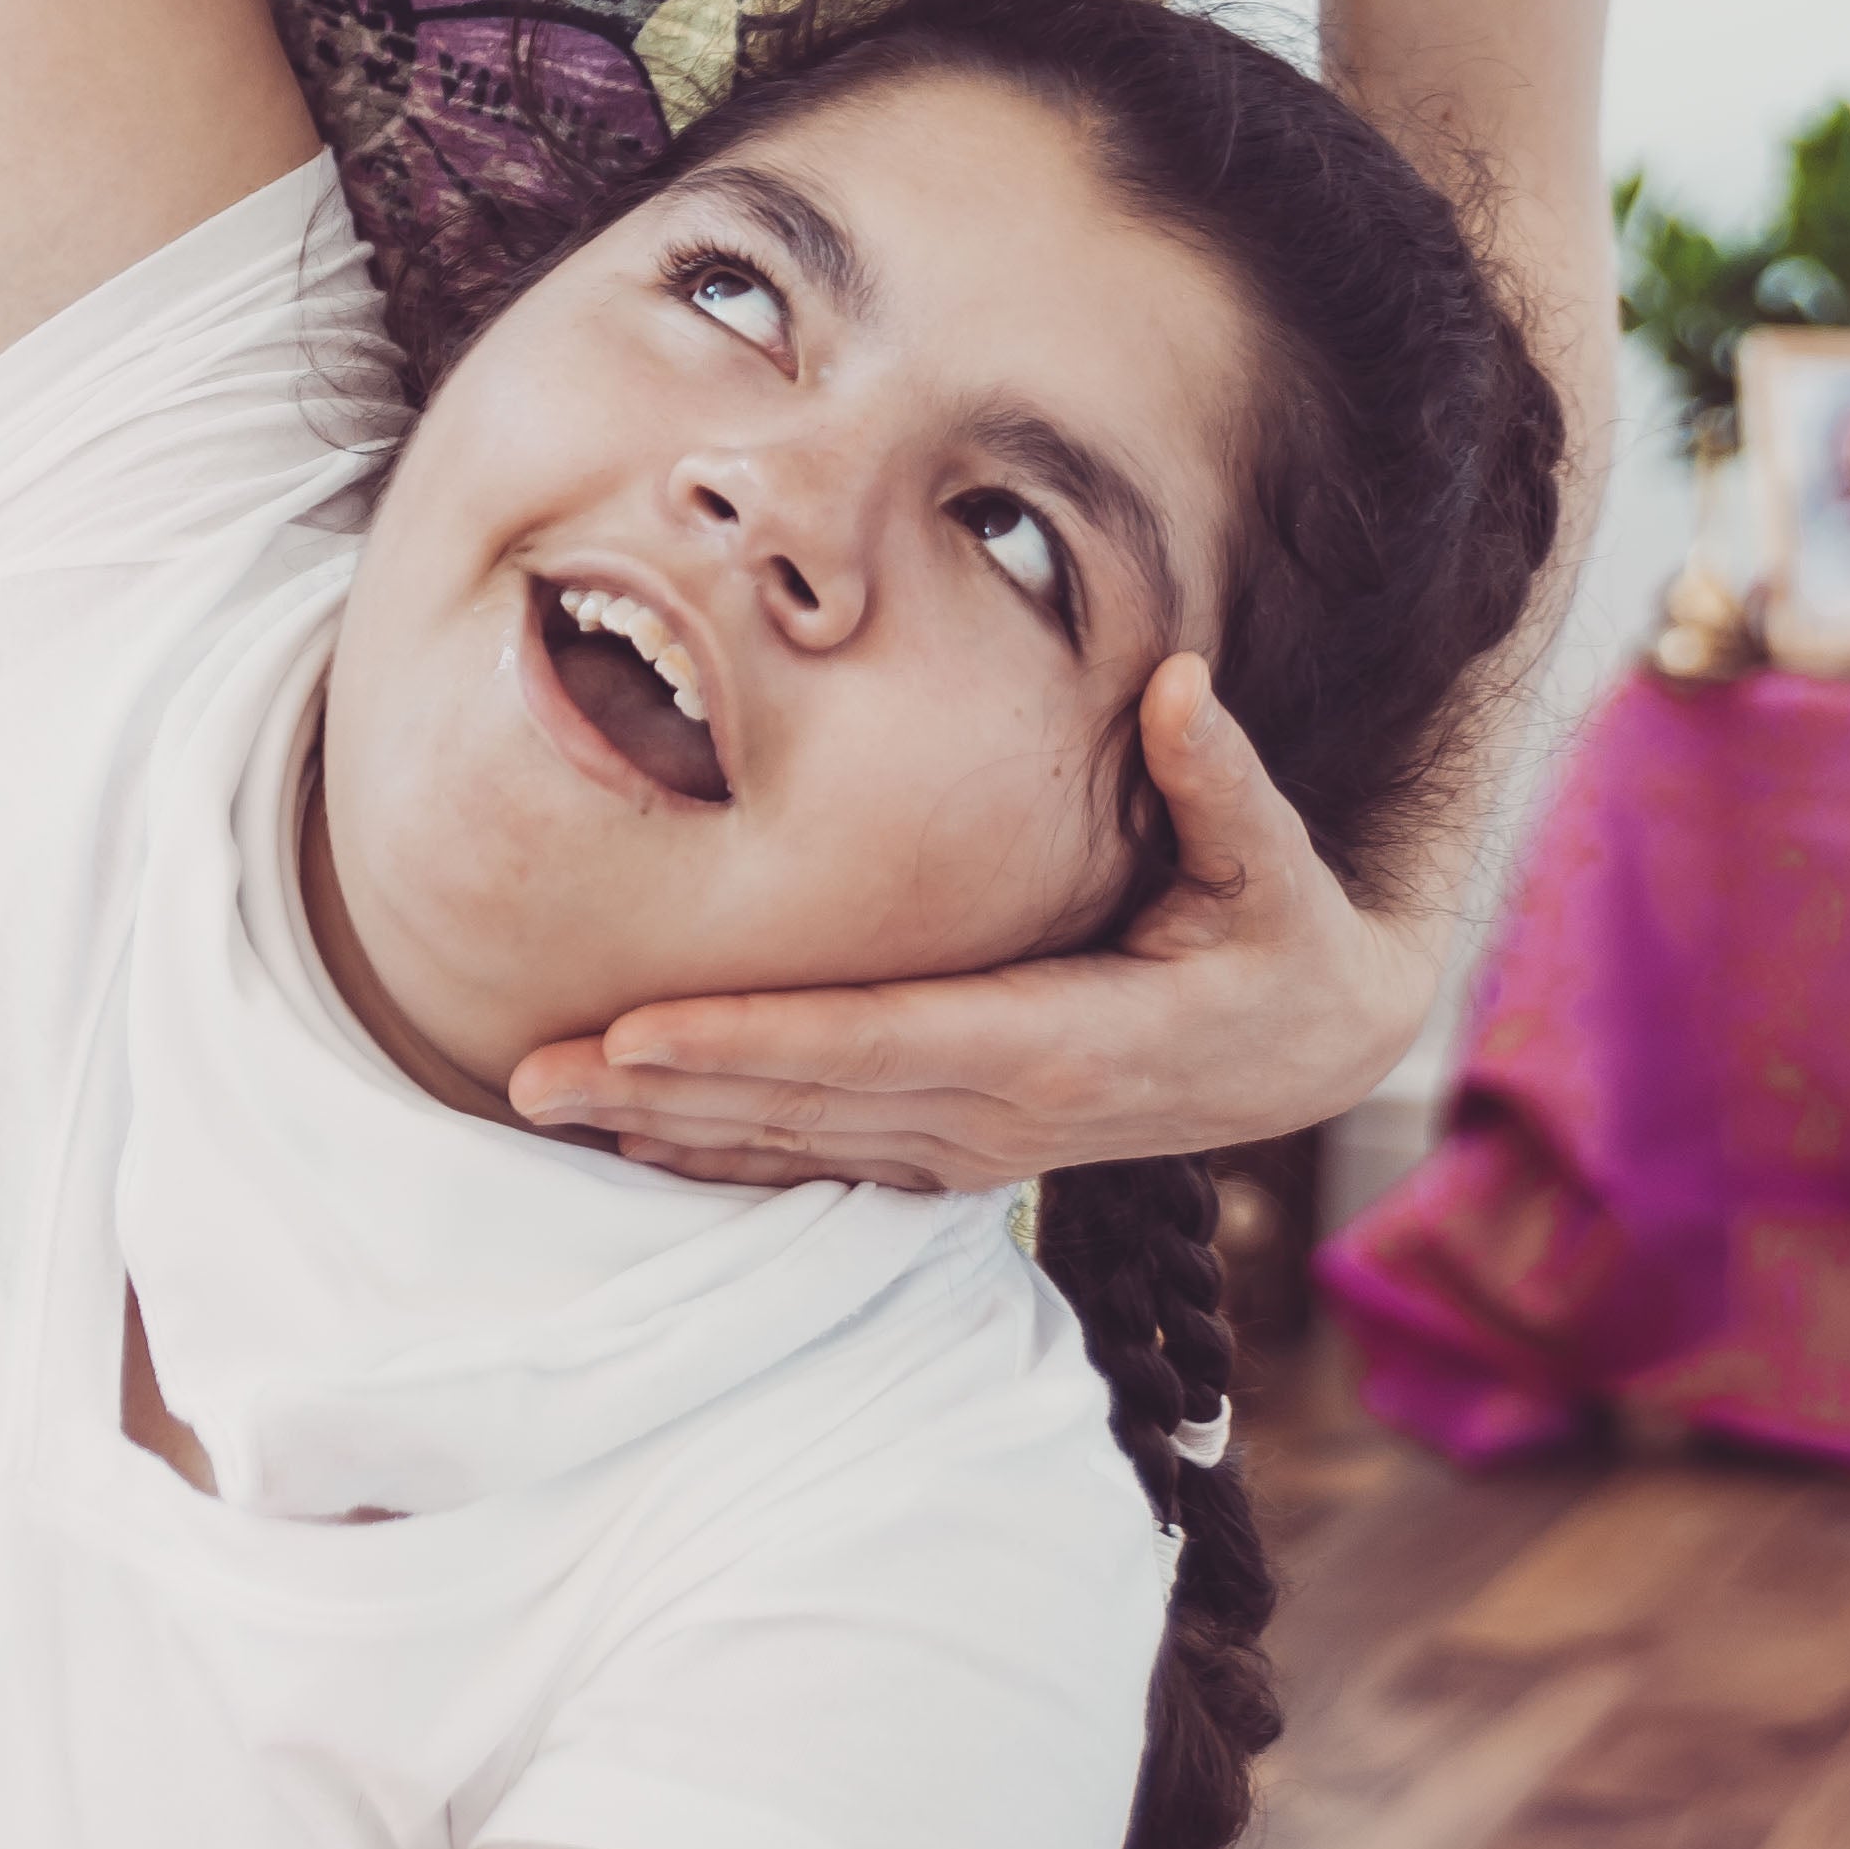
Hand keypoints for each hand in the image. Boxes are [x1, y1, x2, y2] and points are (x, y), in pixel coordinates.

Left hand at [507, 658, 1446, 1194]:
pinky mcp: (969, 1147)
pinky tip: (641, 1138)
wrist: (1321, 1043)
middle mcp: (1010, 1111)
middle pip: (807, 1109)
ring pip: (800, 1145)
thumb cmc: (1287, 930)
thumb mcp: (1276, 860)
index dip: (753, 1045)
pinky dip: (730, 1154)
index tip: (638, 1035)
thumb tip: (1181, 687)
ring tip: (548, 1102)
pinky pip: (828, 1162)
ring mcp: (985, 1142)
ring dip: (672, 1130)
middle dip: (664, 1093)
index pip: (876, 1043)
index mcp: (1067, 1044)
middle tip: (528, 1076)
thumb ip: (1222, 780)